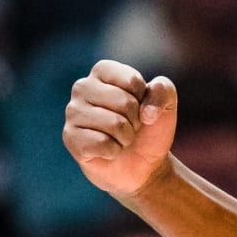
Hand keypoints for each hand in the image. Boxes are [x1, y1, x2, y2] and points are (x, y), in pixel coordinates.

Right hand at [64, 61, 178, 196]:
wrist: (142, 165)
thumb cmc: (149, 129)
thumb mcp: (167, 104)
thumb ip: (163, 90)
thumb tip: (147, 112)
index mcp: (103, 71)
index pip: (132, 81)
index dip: (144, 99)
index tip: (139, 106)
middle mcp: (83, 87)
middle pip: (123, 102)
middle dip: (136, 120)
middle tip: (130, 126)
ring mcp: (73, 112)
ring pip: (114, 124)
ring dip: (126, 137)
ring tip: (120, 138)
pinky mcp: (70, 137)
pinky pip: (101, 144)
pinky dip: (113, 151)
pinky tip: (109, 150)